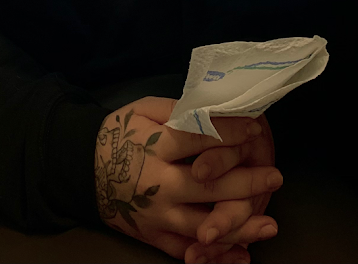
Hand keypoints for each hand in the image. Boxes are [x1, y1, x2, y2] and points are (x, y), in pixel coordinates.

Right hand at [94, 97, 280, 262]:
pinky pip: (187, 251)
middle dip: (245, 182)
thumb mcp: (141, 110)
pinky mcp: (153, 236)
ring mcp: (156, 215)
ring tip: (268, 225)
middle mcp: (158, 184)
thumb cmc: (118, 134)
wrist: (83, 169)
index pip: (197, 139)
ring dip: (239, 227)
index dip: (229, 133)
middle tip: (274, 177)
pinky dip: (215, 257)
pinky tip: (241, 254)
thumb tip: (214, 109)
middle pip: (207, 186)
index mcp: (155, 147)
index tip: (255, 128)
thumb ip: (176, 109)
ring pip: (203, 225)